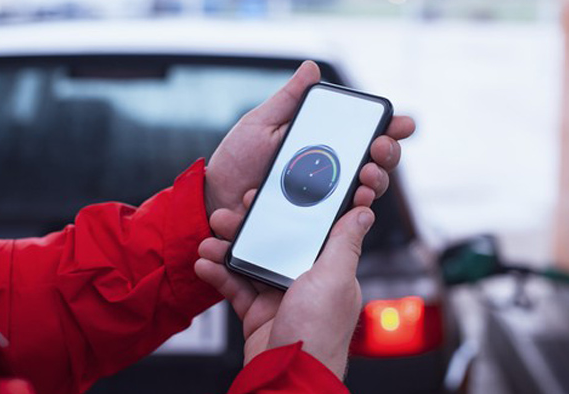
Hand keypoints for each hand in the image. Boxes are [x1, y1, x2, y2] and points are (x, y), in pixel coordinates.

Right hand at [195, 194, 373, 378]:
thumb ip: (344, 244)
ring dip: (228, 249)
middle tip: (229, 213)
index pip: (310, 230)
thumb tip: (364, 212)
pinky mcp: (259, 314)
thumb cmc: (317, 334)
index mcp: (329, 270)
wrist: (286, 379)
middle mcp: (306, 281)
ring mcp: (281, 298)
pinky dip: (219, 275)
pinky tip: (205, 264)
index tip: (271, 193)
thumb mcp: (333, 279)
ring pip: (252, 262)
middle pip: (276, 243)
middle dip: (250, 227)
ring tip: (210, 240)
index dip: (291, 210)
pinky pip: (236, 288)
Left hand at [204, 60, 414, 216]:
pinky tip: (354, 202)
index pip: (367, 137)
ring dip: (376, 185)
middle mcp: (330, 173)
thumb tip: (311, 68)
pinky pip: (339, 221)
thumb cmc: (237, 158)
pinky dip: (352, 212)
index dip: (391, 130)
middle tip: (379, 149)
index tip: (402, 123)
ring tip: (367, 178)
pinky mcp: (313, 223)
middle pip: (376, 166)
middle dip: (387, 156)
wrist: (213, 196)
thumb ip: (289, 99)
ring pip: (365, 195)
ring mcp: (323, 200)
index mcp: (324, 146)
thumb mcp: (261, 122)